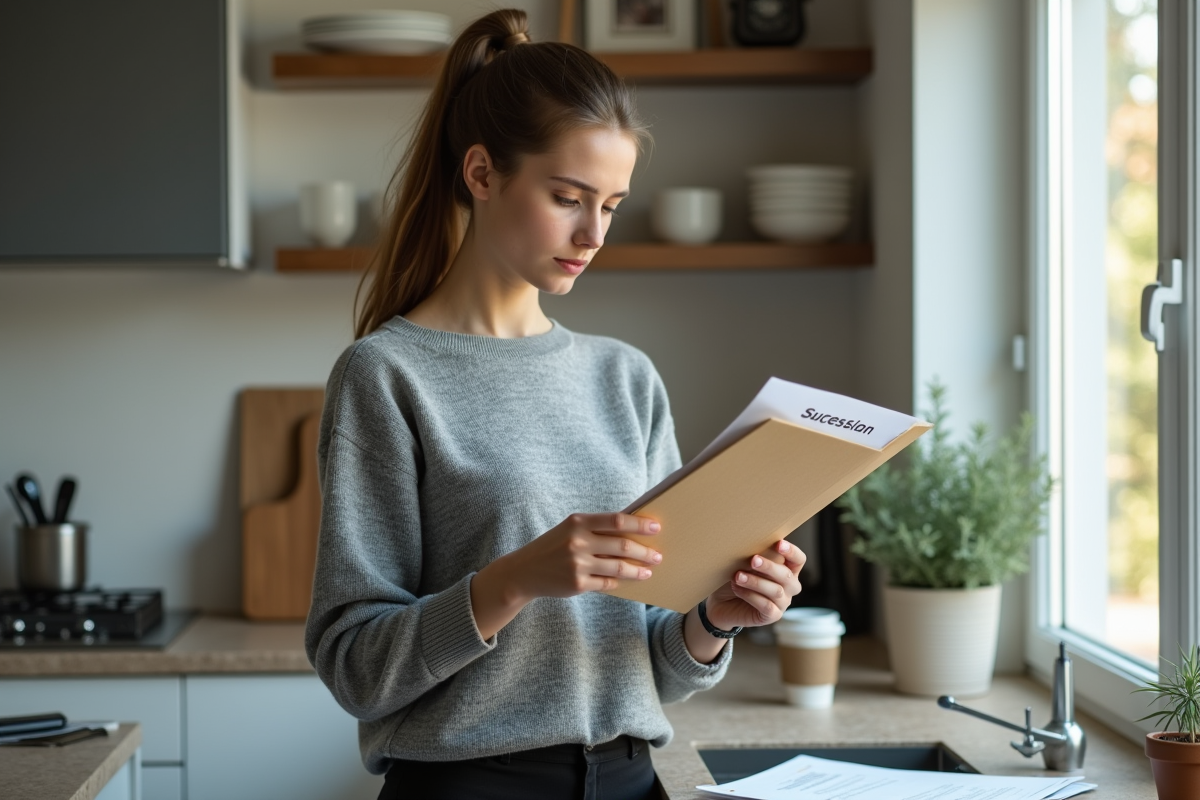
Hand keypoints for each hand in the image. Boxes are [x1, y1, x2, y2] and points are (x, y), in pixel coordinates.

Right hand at [501, 512, 662, 602]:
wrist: (524, 571)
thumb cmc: (554, 546)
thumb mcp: (570, 529)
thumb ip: (597, 529)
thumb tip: (633, 533)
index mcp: (578, 522)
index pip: (617, 520)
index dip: (640, 524)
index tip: (657, 527)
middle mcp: (578, 541)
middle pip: (622, 545)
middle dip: (645, 551)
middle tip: (658, 555)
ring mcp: (577, 564)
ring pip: (619, 568)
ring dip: (638, 570)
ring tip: (649, 571)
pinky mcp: (577, 584)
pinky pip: (607, 583)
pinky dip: (619, 582)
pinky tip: (627, 581)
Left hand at [702, 540, 805, 630]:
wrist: (721, 603)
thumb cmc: (737, 578)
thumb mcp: (745, 564)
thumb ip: (755, 557)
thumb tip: (754, 546)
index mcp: (787, 569)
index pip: (798, 560)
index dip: (792, 551)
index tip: (778, 543)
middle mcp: (789, 587)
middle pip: (787, 575)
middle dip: (770, 566)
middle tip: (753, 559)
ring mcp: (783, 603)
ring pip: (776, 591)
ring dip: (756, 582)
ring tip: (738, 576)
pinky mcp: (773, 616)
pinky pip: (767, 606)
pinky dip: (751, 596)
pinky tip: (737, 589)